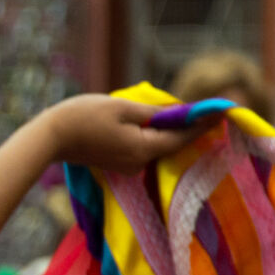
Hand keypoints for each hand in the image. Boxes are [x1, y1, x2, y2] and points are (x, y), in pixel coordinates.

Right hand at [39, 95, 205, 175]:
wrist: (50, 137)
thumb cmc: (84, 116)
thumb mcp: (123, 108)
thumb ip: (154, 112)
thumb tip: (179, 113)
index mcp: (142, 149)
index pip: (182, 137)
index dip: (204, 123)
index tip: (224, 111)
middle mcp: (138, 163)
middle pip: (171, 144)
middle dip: (189, 128)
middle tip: (210, 110)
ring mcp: (126, 166)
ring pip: (157, 146)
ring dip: (169, 131)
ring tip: (186, 113)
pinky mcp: (116, 163)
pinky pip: (142, 148)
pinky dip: (152, 136)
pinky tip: (157, 123)